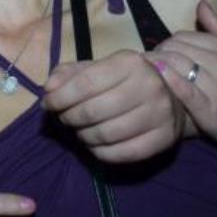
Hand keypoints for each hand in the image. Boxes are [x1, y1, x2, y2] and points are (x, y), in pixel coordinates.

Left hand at [42, 50, 185, 162]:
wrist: (169, 95)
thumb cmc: (123, 80)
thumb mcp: (97, 68)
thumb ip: (68, 74)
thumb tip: (48, 88)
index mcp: (130, 63)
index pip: (85, 84)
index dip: (60, 97)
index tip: (48, 104)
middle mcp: (149, 87)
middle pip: (93, 111)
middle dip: (69, 117)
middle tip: (63, 118)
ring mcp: (160, 114)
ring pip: (106, 134)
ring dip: (83, 136)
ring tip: (78, 130)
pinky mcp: (164, 139)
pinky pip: (122, 154)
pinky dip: (100, 152)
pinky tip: (94, 144)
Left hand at [151, 0, 216, 180]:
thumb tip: (201, 4)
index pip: (183, 36)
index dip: (167, 44)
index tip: (161, 54)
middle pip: (174, 48)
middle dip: (158, 53)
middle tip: (151, 65)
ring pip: (173, 64)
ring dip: (154, 66)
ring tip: (145, 74)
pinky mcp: (209, 112)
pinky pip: (180, 88)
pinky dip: (164, 79)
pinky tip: (155, 79)